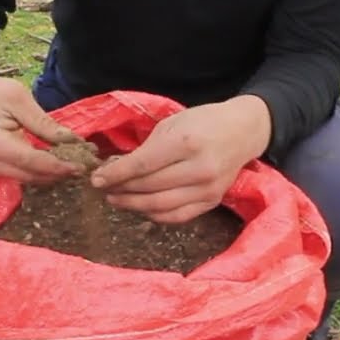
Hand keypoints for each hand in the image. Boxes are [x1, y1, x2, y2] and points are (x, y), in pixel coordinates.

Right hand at [0, 73, 82, 183]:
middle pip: (31, 175)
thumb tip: (73, 142)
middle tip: (87, 163)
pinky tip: (61, 160)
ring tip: (78, 161)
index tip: (82, 165)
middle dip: (59, 171)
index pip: (30, 161)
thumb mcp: (18, 98)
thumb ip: (43, 123)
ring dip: (53, 172)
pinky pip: (23, 174)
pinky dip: (43, 170)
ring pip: (29, 178)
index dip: (58, 166)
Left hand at [89, 95, 271, 222]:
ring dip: (134, 205)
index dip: (116, 175)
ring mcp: (208, 188)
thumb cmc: (203, 122)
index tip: (97, 179)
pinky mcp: (213, 201)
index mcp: (186, 143)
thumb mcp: (173, 124)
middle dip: (121, 190)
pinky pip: (178, 216)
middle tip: (104, 190)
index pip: (142, 165)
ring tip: (117, 200)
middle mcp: (199, 168)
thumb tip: (117, 169)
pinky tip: (142, 208)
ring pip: (161, 206)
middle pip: (150, 187)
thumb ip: (147, 147)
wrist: (243, 132)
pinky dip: (155, 216)